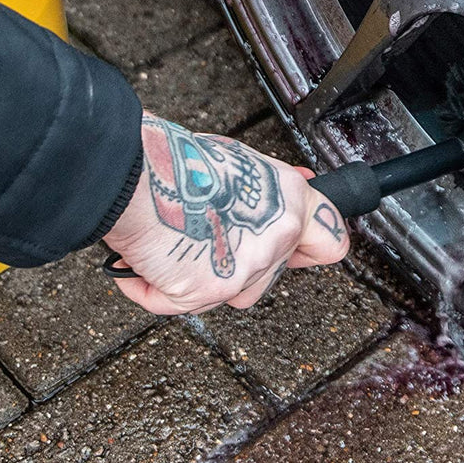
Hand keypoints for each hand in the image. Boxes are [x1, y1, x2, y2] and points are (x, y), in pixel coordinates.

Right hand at [103, 113, 348, 313]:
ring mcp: (244, 269)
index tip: (301, 247)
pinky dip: (155, 287)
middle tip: (214, 236)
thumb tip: (296, 186)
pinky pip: (180, 303)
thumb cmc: (176, 161)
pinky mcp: (204, 292)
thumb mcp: (237, 159)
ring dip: (206, 276)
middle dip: (245, 260)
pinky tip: (144, 260)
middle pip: (274, 272)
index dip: (312, 247)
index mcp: (289, 199)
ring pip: (235, 291)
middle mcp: (275, 235)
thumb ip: (268, 185)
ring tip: (178, 243)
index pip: (331, 240)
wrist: (132, 174)